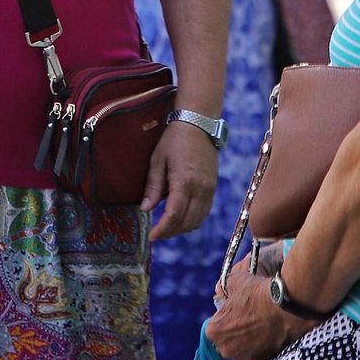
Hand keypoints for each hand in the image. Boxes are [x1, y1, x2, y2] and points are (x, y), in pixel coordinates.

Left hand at [142, 116, 218, 239]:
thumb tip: (145, 209)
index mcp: (184, 181)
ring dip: (182, 228)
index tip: (152, 236)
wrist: (199, 124)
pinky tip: (181, 217)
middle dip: (171, 232)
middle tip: (157, 233)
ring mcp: (210, 188)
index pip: (174, 215)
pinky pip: (205, 211)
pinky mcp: (213, 187)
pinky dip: (193, 219)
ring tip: (167, 227)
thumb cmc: (174, 140)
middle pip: (187, 222)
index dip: (162, 229)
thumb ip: (153, 186)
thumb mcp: (157, 160)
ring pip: (198, 220)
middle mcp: (200, 188)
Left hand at [206, 260, 308, 359]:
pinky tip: (271, 331)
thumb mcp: (236, 281)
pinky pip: (258, 353)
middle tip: (250, 315)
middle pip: (227, 339)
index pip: (216, 324)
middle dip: (235, 330)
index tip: (237, 308)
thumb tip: (226, 288)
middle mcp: (225, 350)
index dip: (226, 315)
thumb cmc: (258, 294)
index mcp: (214, 331)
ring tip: (262, 323)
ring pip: (242, 348)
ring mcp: (244, 359)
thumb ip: (226, 287)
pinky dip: (262, 345)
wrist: (286, 309)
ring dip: (249, 339)